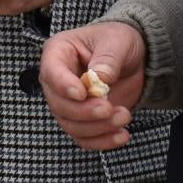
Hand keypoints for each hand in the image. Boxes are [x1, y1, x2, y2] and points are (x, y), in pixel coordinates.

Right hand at [41, 21, 146, 150]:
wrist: (131, 58)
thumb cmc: (117, 41)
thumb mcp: (117, 41)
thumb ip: (108, 59)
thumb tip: (100, 78)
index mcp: (58, 53)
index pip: (51, 72)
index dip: (63, 85)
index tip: (82, 93)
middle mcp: (57, 80)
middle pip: (58, 104)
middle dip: (85, 112)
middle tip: (109, 108)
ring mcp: (68, 102)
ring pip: (71, 125)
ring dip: (97, 127)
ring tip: (124, 116)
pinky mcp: (83, 119)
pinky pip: (84, 138)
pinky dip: (102, 141)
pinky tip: (122, 135)